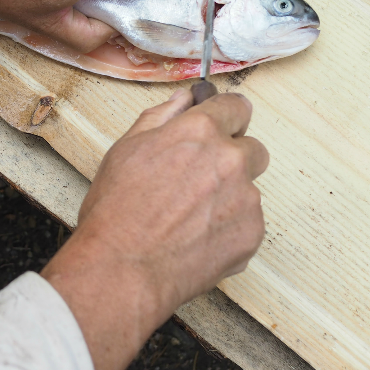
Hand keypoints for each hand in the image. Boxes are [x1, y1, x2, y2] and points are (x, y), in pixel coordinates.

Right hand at [42, 89, 268, 369]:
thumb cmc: (116, 213)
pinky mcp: (252, 233)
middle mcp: (231, 159)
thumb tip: (186, 98)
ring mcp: (246, 198)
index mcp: (201, 131)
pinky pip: (249, 223)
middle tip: (200, 183)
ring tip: (190, 219)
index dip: (228, 118)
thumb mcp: (127, 148)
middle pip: (253, 149)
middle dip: (233, 160)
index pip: (238, 107)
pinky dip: (230, 230)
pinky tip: (198, 240)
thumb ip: (163, 116)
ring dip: (230, 198)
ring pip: (249, 189)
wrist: (123, 270)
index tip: (223, 129)